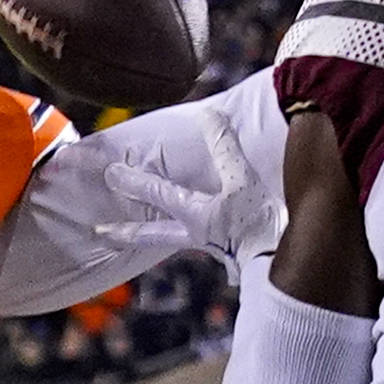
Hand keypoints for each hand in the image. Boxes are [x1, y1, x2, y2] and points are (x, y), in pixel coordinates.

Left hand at [84, 110, 274, 260]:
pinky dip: (209, 248)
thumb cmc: (260, 226)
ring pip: (177, 241)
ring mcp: (215, 250)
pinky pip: (214, 250)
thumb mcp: (242, 180)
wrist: (283, 268)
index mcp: (195, 215)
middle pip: (153, 234)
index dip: (133, 181)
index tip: (109, 174)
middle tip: (100, 231)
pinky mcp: (235, 258)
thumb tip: (209, 115)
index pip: (157, 193)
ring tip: (151, 234)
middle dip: (127, 231)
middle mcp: (198, 235)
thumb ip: (225, 148)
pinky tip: (219, 254)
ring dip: (160, 237)